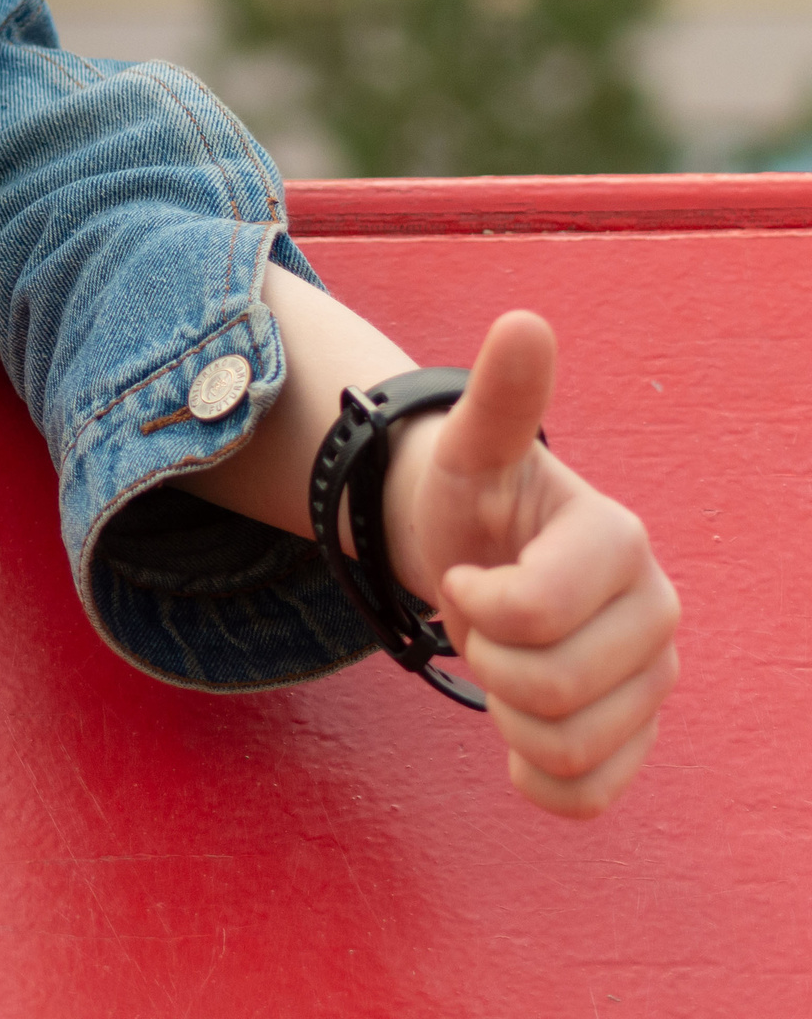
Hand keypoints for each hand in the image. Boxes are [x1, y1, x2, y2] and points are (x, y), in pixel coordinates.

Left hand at [384, 311, 681, 817]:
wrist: (475, 554)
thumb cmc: (470, 500)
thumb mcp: (467, 451)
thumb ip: (500, 399)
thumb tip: (524, 323)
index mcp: (619, 543)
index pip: (529, 613)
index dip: (471, 603)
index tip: (463, 574)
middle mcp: (655, 614)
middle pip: (550, 690)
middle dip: (485, 659)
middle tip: (478, 622)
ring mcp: (652, 680)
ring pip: (569, 746)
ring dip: (505, 716)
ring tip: (500, 663)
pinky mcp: (635, 733)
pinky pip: (592, 795)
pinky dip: (540, 780)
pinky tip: (517, 741)